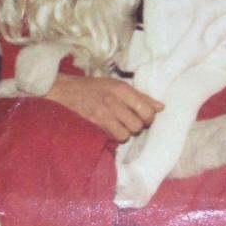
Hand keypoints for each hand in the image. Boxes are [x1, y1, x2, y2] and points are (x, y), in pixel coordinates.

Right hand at [46, 74, 163, 141]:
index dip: (148, 118)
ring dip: (123, 133)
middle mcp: (112, 102)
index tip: (144, 117)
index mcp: (121, 89)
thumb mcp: (117, 86)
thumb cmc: (94, 88)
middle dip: (135, 127)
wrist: (65, 91)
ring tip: (116, 125)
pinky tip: (107, 128)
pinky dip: (111, 136)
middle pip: (137, 126)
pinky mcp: (91, 126)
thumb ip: (140, 97)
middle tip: (128, 121)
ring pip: (124, 136)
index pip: (146, 110)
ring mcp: (100, 115)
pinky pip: (110, 139)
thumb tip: (161, 107)